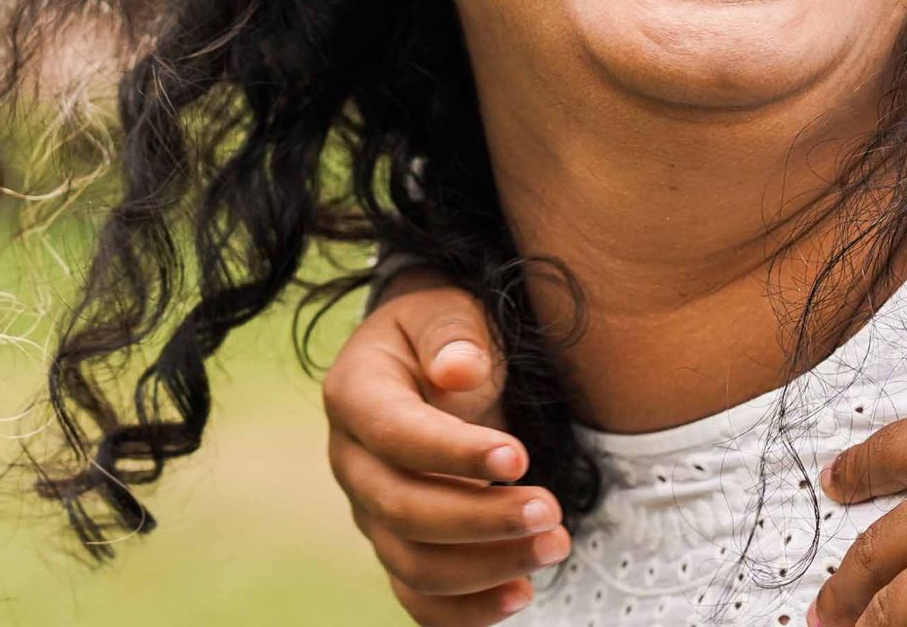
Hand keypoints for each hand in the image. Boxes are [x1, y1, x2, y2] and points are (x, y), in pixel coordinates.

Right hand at [323, 272, 567, 624]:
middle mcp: (352, 461)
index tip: (519, 458)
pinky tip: (519, 597)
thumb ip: (452, 335)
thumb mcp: (446, 309)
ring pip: (414, 563)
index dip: (454, 454)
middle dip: (481, 520)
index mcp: (354, 394)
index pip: (397, 436)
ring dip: (485, 568)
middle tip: (551, 512)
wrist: (430, 352)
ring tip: (554, 547)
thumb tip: (459, 371)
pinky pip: (419, 594)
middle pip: (404, 510)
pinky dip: (465, 610)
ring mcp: (370, 510)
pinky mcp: (397, 543)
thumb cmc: (442, 327)